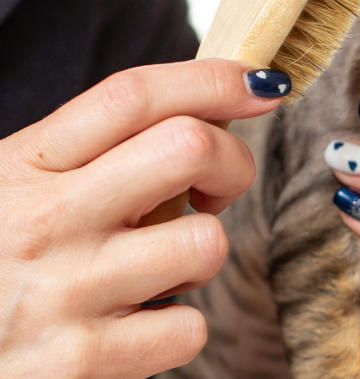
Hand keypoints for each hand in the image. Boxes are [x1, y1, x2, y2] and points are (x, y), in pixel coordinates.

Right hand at [0, 59, 284, 377]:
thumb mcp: (8, 188)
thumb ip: (84, 155)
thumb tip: (198, 118)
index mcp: (24, 167)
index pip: (134, 97)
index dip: (214, 81)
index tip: (262, 85)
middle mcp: (46, 220)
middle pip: (189, 148)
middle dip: (231, 163)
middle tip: (214, 190)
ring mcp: (66, 290)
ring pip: (206, 243)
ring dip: (197, 257)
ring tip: (152, 271)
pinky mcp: (81, 360)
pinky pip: (188, 329)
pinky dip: (175, 330)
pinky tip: (132, 326)